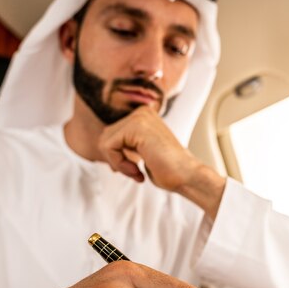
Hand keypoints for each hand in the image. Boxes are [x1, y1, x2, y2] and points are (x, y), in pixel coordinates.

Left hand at [97, 106, 225, 218]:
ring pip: (105, 141)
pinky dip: (119, 163)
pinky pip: (109, 146)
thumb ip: (125, 143)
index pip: (112, 134)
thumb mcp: (142, 151)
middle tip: (134, 172)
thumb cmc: (168, 170)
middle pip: (105, 136)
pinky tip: (136, 171)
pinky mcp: (136, 127)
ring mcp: (139, 117)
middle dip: (116, 159)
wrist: (187, 176)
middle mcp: (141, 111)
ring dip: (118, 163)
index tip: (133, 169)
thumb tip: (101, 144)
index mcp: (144, 115)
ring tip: (136, 172)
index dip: (117, 156)